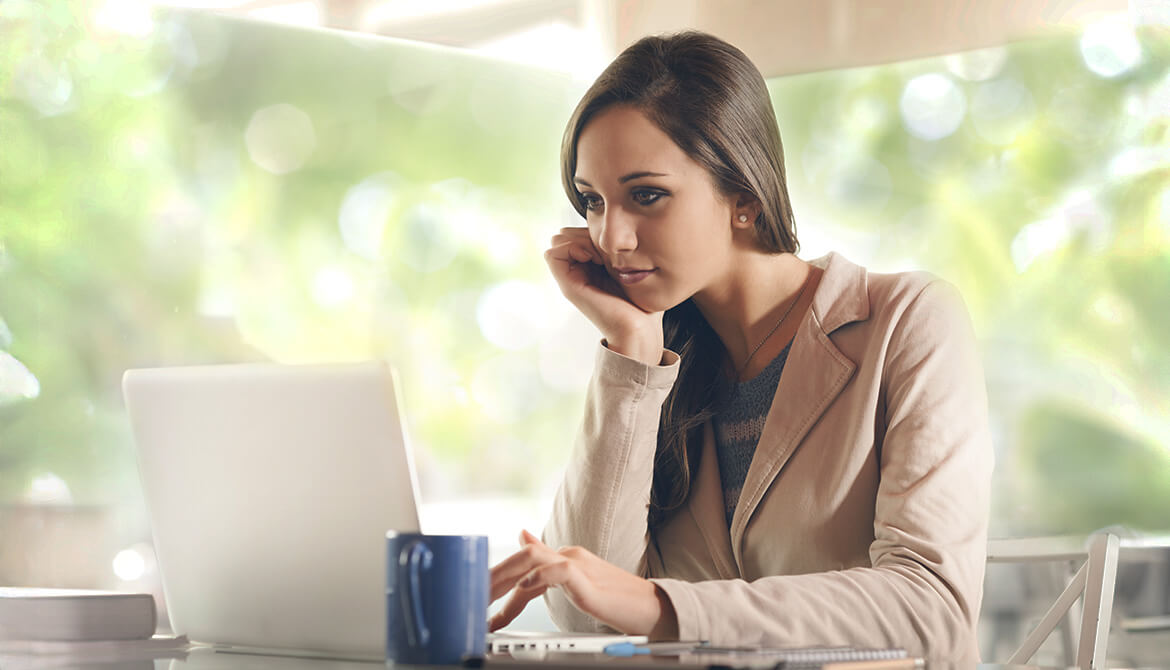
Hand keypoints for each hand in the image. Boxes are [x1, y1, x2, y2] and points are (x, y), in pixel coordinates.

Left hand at [488, 530, 677, 638]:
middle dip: (492, 579)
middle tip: (472, 602)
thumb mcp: (577, 584)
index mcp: (565, 558)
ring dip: (504, 581)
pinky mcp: (589, 580)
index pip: (522, 562)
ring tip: (486, 602)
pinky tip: (520, 591)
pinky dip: (537, 579)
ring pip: (532, 560)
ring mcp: (579, 565)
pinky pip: (558, 572)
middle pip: (521, 557)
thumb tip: (522, 536)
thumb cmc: (619, 600)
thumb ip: (549, 564)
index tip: (478, 600)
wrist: (653, 607)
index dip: (497, 578)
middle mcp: (568, 555)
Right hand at [544, 228, 663, 364]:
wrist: (638, 329)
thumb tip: (607, 231)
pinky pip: (553, 253)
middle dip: (583, 232)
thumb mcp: (627, 266)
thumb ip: (614, 250)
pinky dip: (573, 247)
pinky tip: (593, 258)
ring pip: (558, 239)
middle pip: (565, 233)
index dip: (591, 230)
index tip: (612, 244)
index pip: (576, 232)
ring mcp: (570, 279)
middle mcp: (576, 272)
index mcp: (588, 267)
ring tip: (599, 254)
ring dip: (579, 238)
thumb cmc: (640, 302)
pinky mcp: (568, 286)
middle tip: (605, 249)